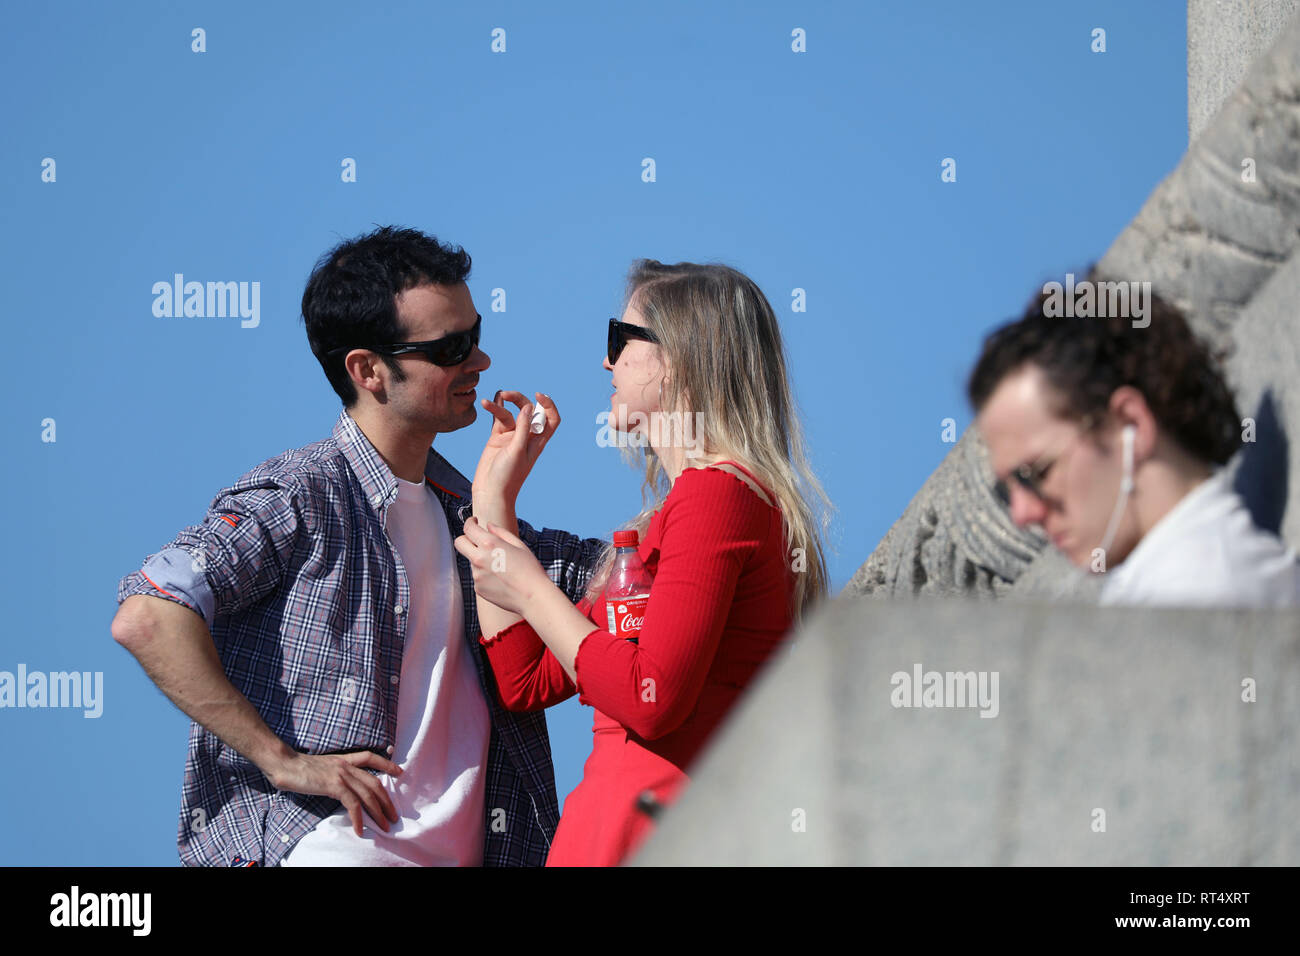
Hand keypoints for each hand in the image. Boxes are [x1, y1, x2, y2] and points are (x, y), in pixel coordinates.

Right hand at [267, 750, 403, 836]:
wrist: (283, 763)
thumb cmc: (297, 769)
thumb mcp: (321, 768)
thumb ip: (333, 775)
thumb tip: (341, 789)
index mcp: (343, 759)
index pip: (370, 758)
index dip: (387, 764)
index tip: (399, 772)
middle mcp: (346, 765)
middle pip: (374, 783)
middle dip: (386, 801)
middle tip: (393, 816)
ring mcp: (341, 774)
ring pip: (367, 795)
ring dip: (378, 812)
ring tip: (384, 825)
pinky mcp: (333, 785)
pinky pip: (352, 804)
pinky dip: (359, 818)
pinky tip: (361, 829)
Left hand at [453, 515, 553, 614]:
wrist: (533, 597)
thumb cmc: (530, 569)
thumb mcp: (519, 545)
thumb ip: (500, 533)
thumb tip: (488, 525)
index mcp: (490, 544)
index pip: (468, 529)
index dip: (470, 522)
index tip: (474, 522)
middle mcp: (479, 559)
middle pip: (459, 543)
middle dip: (465, 538)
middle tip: (476, 540)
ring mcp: (477, 575)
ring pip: (472, 561)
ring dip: (481, 560)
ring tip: (502, 568)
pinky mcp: (478, 588)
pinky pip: (478, 577)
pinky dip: (486, 575)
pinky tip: (502, 580)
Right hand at [473, 390, 558, 509]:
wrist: (490, 491)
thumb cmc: (508, 476)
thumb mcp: (517, 451)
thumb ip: (523, 428)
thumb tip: (528, 407)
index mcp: (538, 441)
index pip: (551, 419)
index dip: (548, 405)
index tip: (538, 395)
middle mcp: (526, 436)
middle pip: (528, 411)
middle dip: (519, 400)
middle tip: (507, 395)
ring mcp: (511, 436)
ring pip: (510, 413)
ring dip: (500, 405)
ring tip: (488, 403)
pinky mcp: (497, 438)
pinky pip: (498, 419)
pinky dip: (494, 409)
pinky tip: (488, 403)